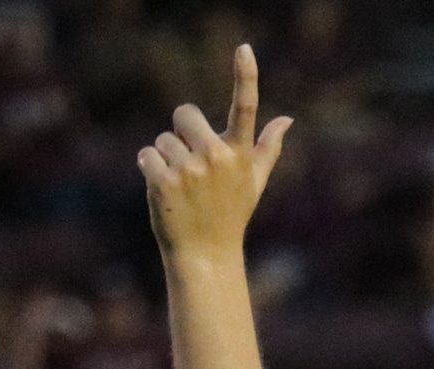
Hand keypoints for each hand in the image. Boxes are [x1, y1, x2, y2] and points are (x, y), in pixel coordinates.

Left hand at [137, 44, 291, 264]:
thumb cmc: (230, 216)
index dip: (246, 76)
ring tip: (180, 189)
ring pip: (163, 139)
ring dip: (165, 159)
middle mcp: (218, 158)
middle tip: (191, 167)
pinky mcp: (165, 181)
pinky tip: (163, 191)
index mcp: (240, 154)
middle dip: (181, 133)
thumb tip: (287, 119)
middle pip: (183, 114)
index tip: (244, 49)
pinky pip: (146, 155)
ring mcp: (191, 170)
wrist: (205, 255)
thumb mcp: (254, 182)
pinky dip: (148, 169)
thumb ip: (268, 148)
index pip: (245, 108)